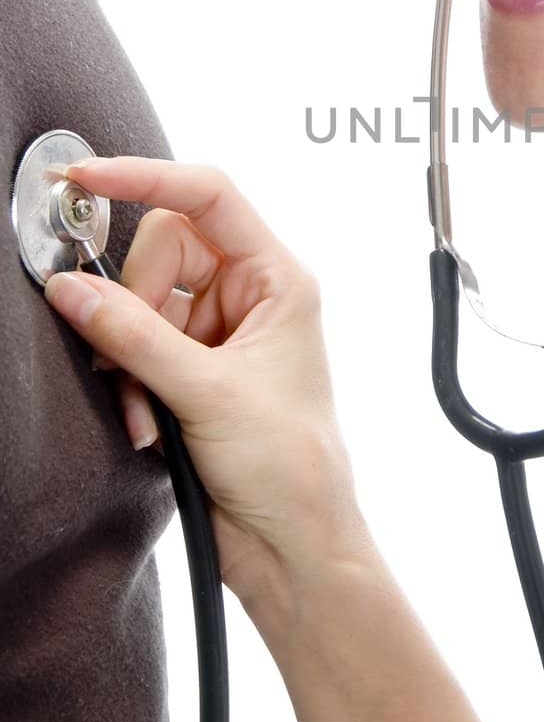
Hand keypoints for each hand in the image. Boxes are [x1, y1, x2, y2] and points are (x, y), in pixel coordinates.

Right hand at [44, 156, 364, 606]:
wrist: (292, 544)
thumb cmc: (289, 465)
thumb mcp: (207, 393)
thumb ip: (134, 336)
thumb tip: (71, 288)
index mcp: (278, 278)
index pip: (208, 196)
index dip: (146, 177)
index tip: (85, 177)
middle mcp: (249, 295)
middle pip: (161, 250)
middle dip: (133, 303)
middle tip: (131, 359)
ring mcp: (218, 331)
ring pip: (139, 302)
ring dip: (128, 356)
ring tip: (151, 411)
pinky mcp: (191, 368)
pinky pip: (134, 346)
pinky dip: (130, 383)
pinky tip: (149, 425)